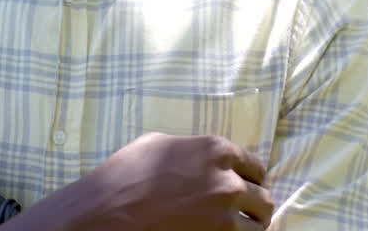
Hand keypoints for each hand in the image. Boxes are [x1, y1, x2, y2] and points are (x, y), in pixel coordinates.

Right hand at [60, 133, 273, 230]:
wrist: (105, 213)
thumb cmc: (124, 176)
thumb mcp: (158, 144)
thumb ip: (191, 149)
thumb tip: (203, 157)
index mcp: (215, 150)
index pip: (255, 166)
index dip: (251, 177)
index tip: (249, 186)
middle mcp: (227, 181)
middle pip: (263, 196)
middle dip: (254, 204)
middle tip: (246, 211)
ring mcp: (224, 216)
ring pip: (260, 223)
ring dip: (251, 225)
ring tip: (237, 228)